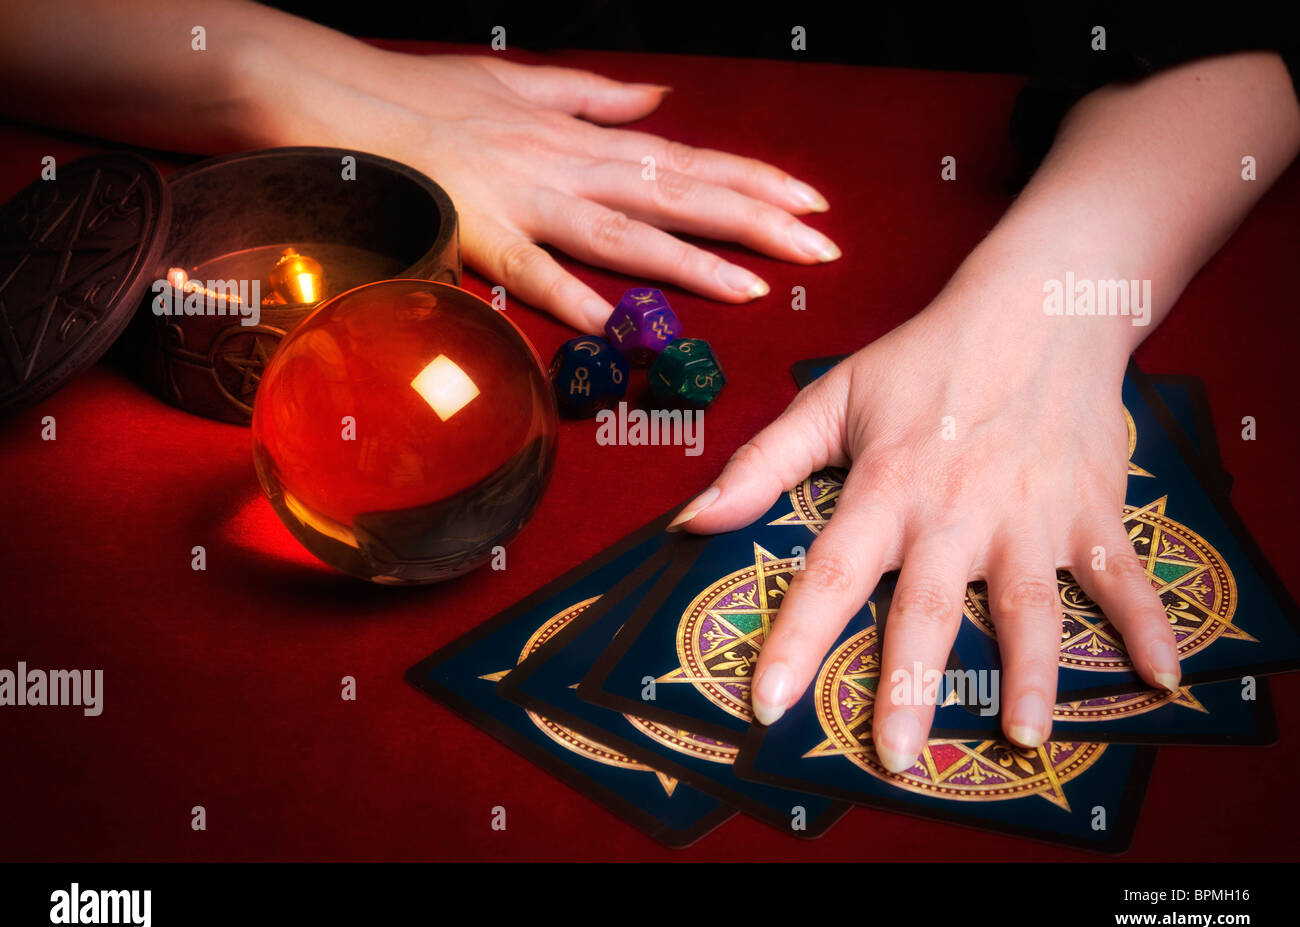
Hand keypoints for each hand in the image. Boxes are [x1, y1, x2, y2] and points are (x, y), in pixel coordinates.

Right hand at [302, 51, 840, 330]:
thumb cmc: (424, 93)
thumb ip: (596, 97)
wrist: (337, 93)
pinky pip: (527, 269)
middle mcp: (566, 164)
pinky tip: (613, 322)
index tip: (810, 203)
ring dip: (689, 262)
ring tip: (754, 288)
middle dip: (754, 222)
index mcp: (580, 136)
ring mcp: (523, 199)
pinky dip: (569, 294)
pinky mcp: (473, 232)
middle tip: (819, 250)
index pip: (686, 159)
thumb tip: (659, 101)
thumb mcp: (522, 80)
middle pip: (675, 195)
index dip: (752, 182)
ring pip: (620, 232)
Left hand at [669, 298, 1180, 770]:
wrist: (1037, 306)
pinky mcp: (1089, 509)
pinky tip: (1162, 679)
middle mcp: (954, 511)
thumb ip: (761, 465)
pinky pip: (1122, 575)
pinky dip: (1147, 624)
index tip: (769, 705)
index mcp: (885, 487)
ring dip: (1029, 673)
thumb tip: (691, 521)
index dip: (797, 640)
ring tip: (1025, 738)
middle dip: (907, 686)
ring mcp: (1029, 513)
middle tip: (893, 759)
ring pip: (1027, 605)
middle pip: (927, 609)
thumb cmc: (924, 358)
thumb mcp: (830, 398)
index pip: (830, 573)